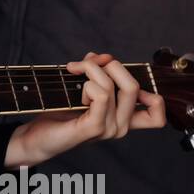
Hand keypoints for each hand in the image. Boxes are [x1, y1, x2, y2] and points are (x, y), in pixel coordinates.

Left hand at [2, 52, 165, 167]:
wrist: (35, 137)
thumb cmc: (58, 112)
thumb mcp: (83, 86)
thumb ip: (99, 71)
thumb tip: (104, 57)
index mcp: (123, 120)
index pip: (157, 112)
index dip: (151, 92)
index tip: (120, 78)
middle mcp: (120, 127)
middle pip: (132, 85)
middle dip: (110, 64)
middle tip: (87, 64)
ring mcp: (108, 129)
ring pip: (112, 85)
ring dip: (91, 70)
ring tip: (75, 75)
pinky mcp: (93, 128)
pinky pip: (101, 94)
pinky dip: (88, 83)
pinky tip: (76, 90)